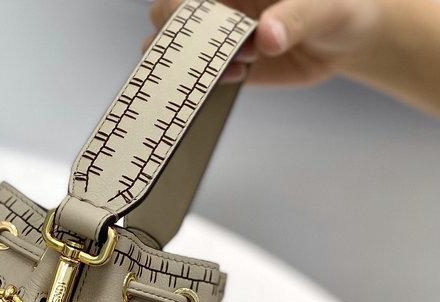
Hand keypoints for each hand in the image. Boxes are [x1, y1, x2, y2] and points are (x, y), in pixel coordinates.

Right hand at [147, 0, 382, 85]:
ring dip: (188, 62)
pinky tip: (237, 77)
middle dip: (181, 31)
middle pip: (164, 12)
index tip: (217, 20)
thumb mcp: (328, 6)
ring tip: (235, 65)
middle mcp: (216, 3)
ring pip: (169, 47)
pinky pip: (194, 77)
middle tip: (227, 43)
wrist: (348, 38)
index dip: (185, 6)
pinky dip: (203, 83)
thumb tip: (267, 36)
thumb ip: (297, 16)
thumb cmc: (341, 5)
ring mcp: (214, 35)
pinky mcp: (221, 66)